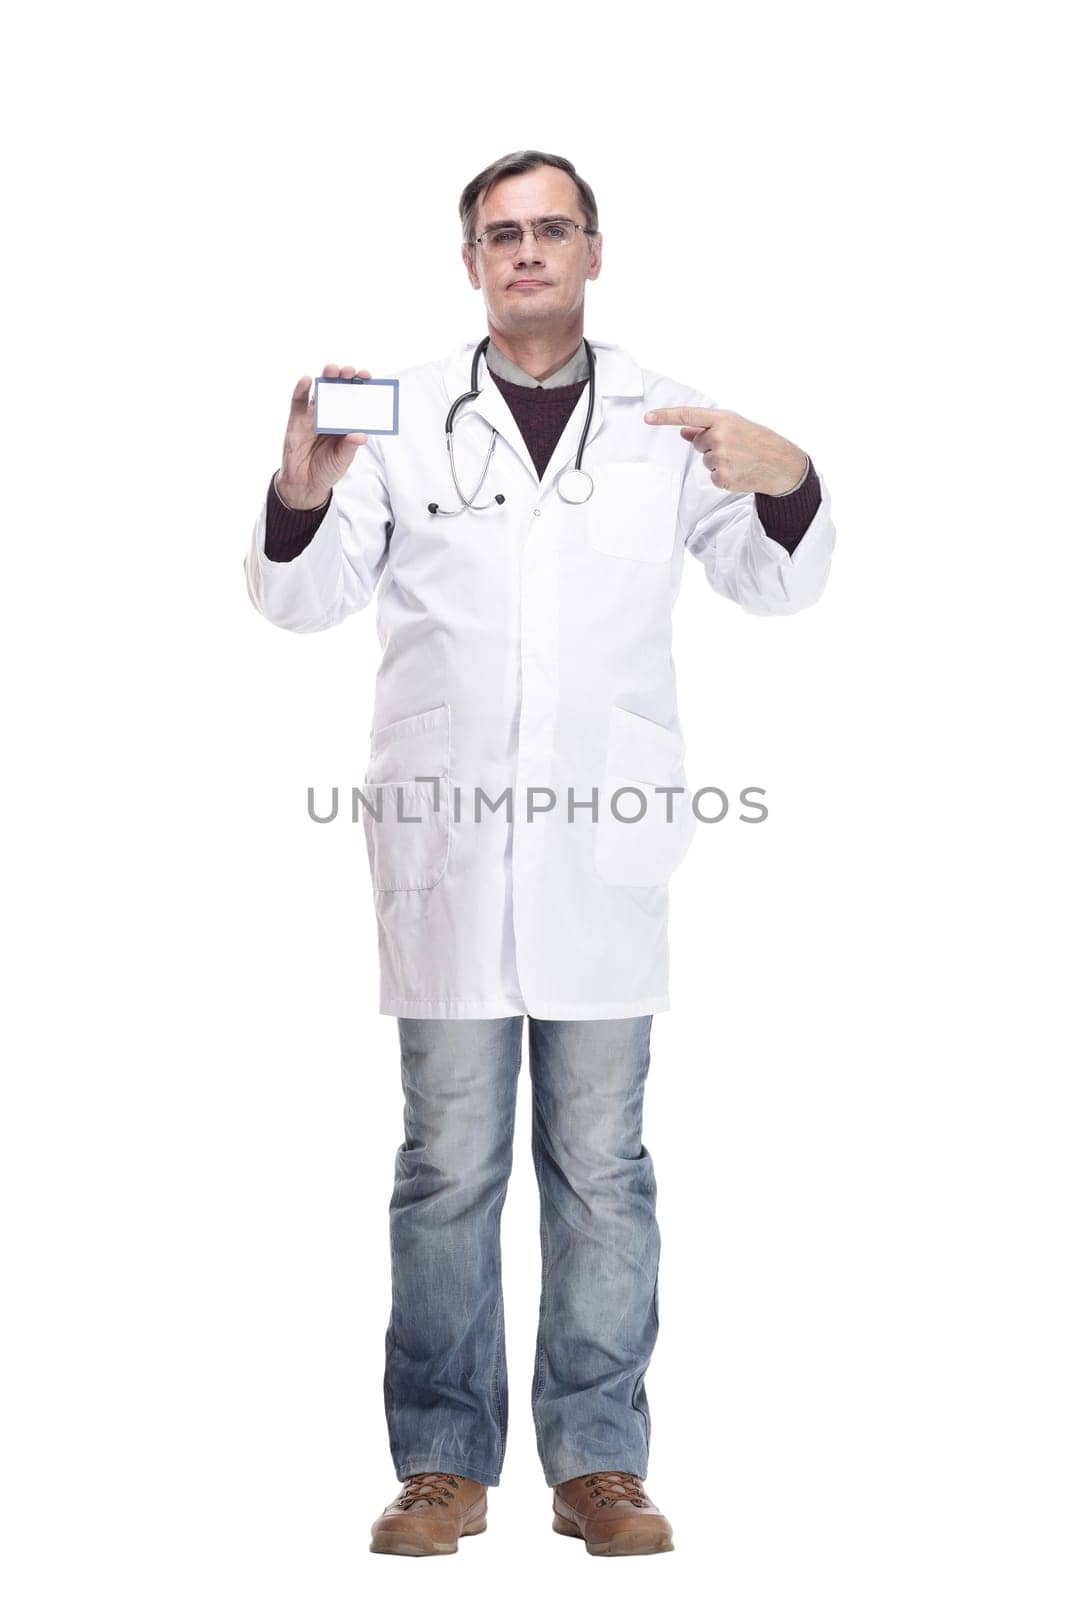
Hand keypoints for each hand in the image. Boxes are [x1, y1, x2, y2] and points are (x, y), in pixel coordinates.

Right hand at [276, 364, 371, 509]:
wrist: (304, 483)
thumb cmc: (328, 469)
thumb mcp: (342, 459)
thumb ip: (350, 446)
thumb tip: (361, 435)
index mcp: (346, 422)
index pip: (355, 400)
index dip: (361, 387)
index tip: (367, 376)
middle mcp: (331, 415)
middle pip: (338, 391)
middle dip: (344, 378)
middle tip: (350, 371)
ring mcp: (313, 415)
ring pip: (320, 392)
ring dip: (326, 378)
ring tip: (331, 369)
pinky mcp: (296, 419)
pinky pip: (298, 401)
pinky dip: (301, 389)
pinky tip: (307, 380)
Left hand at [644, 405, 807, 494]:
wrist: (781, 464)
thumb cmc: (758, 441)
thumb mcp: (736, 426)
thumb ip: (707, 428)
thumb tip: (683, 431)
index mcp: (723, 419)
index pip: (688, 415)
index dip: (665, 416)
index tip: (647, 417)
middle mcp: (720, 436)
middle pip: (698, 443)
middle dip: (712, 446)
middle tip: (735, 448)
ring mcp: (721, 457)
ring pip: (705, 461)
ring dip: (718, 462)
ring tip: (740, 460)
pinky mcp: (722, 477)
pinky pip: (712, 476)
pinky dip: (723, 476)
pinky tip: (739, 471)